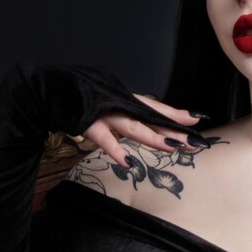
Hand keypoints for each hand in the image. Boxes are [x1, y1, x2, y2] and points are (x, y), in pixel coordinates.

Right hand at [79, 92, 203, 168]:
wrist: (53, 89)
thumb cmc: (82, 96)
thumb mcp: (109, 102)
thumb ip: (127, 113)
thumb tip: (147, 124)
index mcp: (125, 99)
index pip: (155, 108)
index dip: (176, 114)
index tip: (198, 120)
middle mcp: (119, 104)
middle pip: (150, 119)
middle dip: (174, 131)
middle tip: (195, 142)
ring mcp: (104, 114)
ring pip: (132, 127)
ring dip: (153, 138)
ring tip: (172, 148)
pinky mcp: (87, 123)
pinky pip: (103, 139)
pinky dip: (115, 151)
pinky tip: (128, 162)